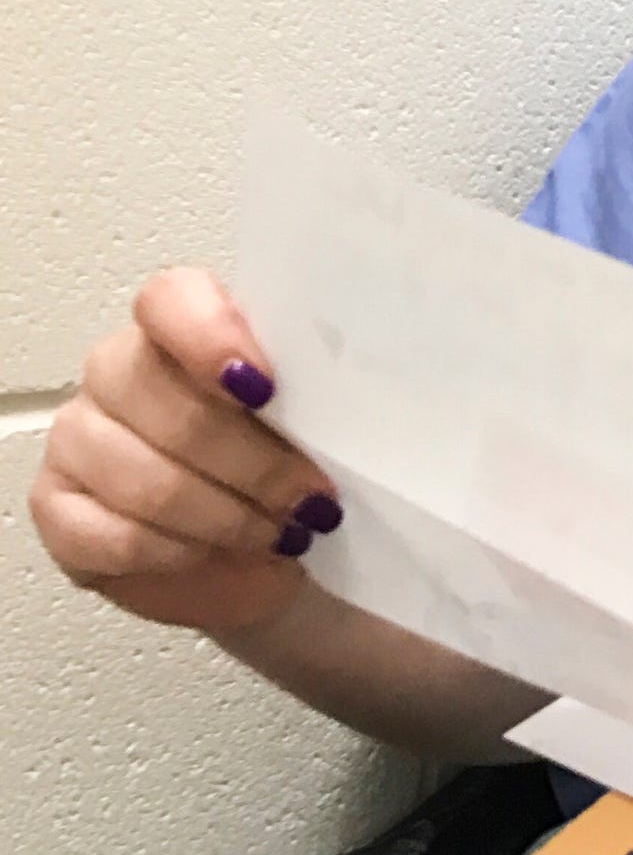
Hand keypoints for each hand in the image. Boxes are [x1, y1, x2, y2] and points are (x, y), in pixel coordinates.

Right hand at [26, 267, 339, 634]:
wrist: (268, 556)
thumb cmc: (292, 476)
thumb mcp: (320, 428)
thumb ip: (318, 395)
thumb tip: (352, 398)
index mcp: (183, 329)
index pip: (169, 298)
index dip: (210, 336)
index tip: (265, 387)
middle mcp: (119, 372)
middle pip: (157, 395)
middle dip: (251, 460)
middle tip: (310, 498)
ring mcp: (78, 438)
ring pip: (141, 474)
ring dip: (226, 515)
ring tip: (280, 533)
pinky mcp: (58, 509)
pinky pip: (114, 534)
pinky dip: (180, 553)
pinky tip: (216, 553)